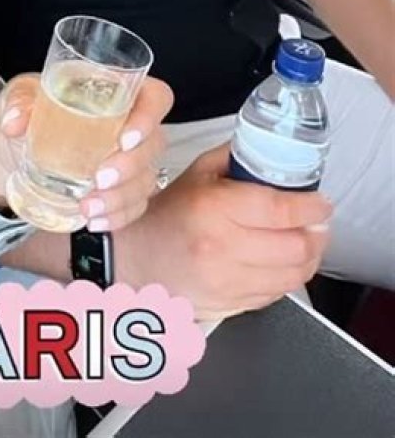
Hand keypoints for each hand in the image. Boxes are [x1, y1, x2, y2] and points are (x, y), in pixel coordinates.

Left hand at [0, 73, 172, 231]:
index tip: (126, 138)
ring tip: (87, 207)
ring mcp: (130, 159)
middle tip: (99, 177)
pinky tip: (94, 221)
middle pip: (154, 143)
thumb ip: (18, 103)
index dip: (149, 116)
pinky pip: (133, 205)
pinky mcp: (121, 189)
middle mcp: (130, 124)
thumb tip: (15, 121)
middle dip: (130, 166)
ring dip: (120, 197)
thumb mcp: (20, 97)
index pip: (155, 97)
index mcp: (116, 91)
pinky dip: (116, 216)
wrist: (14, 150)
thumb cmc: (29, 112)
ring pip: (146, 179)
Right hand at [115, 143, 332, 319]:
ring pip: (293, 275)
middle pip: (295, 246)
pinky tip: (282, 260)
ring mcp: (227, 282)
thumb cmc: (166, 213)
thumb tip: (274, 149)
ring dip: (308, 256)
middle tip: (315, 220)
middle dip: (315, 232)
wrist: (135, 258)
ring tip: (305, 239)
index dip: (310, 206)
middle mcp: (221, 248)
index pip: (279, 210)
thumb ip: (238, 157)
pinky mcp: (231, 305)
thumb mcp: (197, 172)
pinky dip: (289, 276)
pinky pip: (278, 294)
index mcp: (212, 209)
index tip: (320, 202)